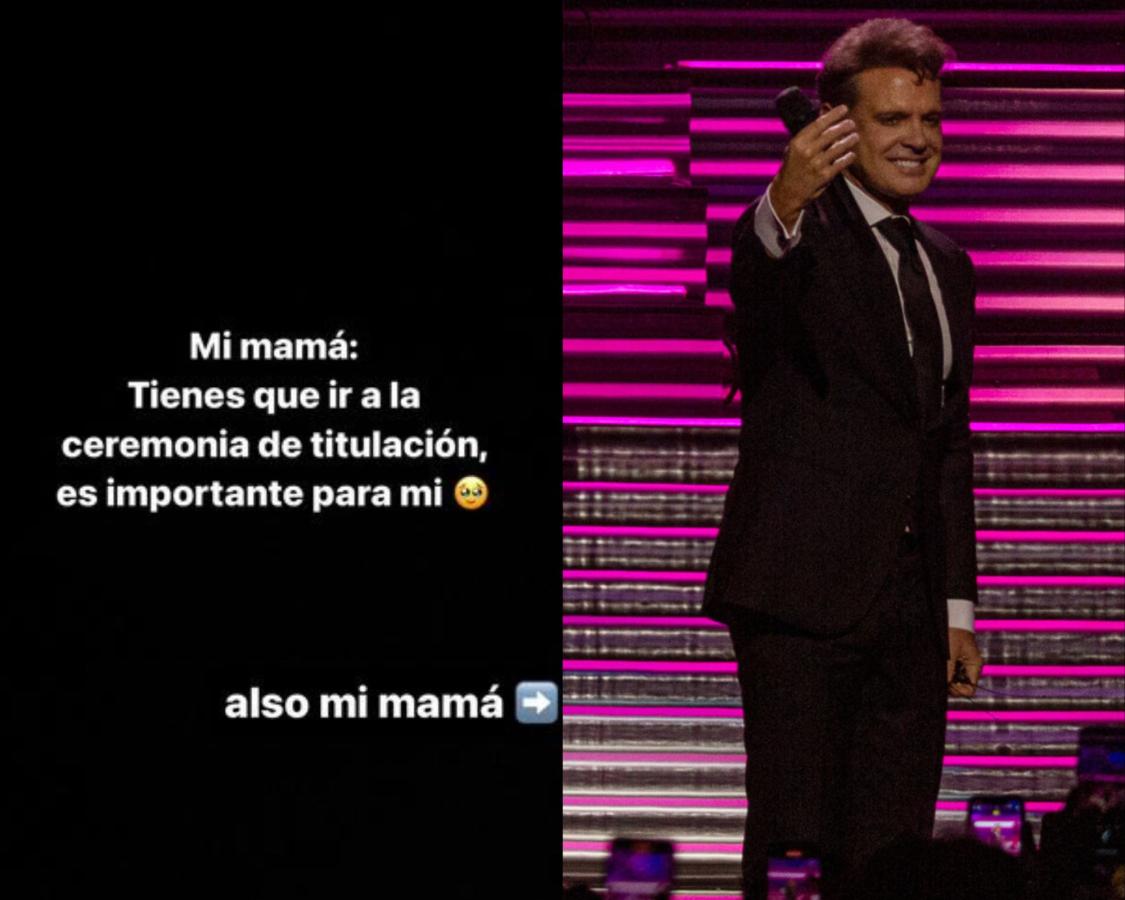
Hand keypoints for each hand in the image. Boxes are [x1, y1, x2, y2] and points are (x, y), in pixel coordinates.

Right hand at [769, 104, 858, 230]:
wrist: (787, 192)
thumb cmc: (793, 167)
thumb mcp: (794, 148)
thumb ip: (809, 134)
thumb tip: (823, 115)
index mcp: (799, 142)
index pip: (820, 123)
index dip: (834, 114)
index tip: (844, 108)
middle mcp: (807, 151)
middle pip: (832, 133)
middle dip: (845, 126)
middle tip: (851, 123)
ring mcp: (817, 164)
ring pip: (839, 147)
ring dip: (850, 140)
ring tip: (855, 136)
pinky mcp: (824, 176)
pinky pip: (841, 163)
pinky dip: (848, 157)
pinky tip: (851, 154)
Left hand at [947, 627, 982, 697]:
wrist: (951, 619)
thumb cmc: (954, 633)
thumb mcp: (950, 654)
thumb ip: (949, 671)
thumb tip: (947, 686)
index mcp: (975, 666)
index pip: (970, 689)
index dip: (959, 691)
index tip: (949, 685)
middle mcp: (970, 668)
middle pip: (962, 686)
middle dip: (951, 685)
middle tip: (942, 678)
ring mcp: (963, 665)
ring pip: (954, 680)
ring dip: (947, 678)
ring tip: (941, 669)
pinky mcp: (955, 661)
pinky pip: (950, 672)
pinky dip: (945, 672)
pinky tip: (941, 667)